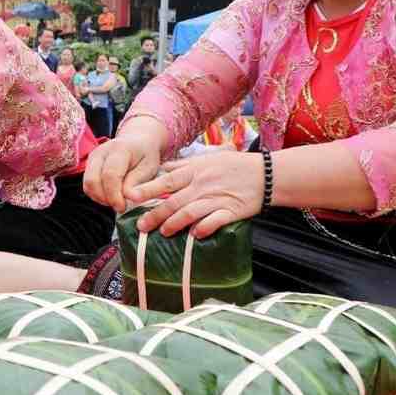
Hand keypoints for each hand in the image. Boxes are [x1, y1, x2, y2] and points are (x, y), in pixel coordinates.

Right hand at [83, 128, 163, 212]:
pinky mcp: (89, 164)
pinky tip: (110, 195)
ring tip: (117, 200)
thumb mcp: (149, 168)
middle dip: (105, 198)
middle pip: (92, 180)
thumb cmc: (145, 155)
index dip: (114, 195)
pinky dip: (97, 195)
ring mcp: (93, 157)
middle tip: (120, 205)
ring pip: (87, 184)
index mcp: (120, 149)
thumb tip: (127, 197)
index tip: (122, 207)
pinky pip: (87, 185)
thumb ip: (137, 183)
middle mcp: (102, 151)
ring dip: (100, 198)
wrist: (137, 141)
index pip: (110, 175)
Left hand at [127, 151, 264, 238]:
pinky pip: (215, 221)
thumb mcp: (206, 159)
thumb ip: (182, 166)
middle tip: (141, 226)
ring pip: (190, 213)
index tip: (130, 198)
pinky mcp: (231, 211)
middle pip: (173, 201)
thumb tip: (161, 169)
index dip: (146, 190)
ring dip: (174, 224)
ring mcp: (216, 198)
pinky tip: (196, 235)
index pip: (165, 181)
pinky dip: (204, 228)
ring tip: (164, 232)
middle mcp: (202, 185)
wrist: (266, 174)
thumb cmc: (233, 166)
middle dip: (154, 215)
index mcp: (194, 171)